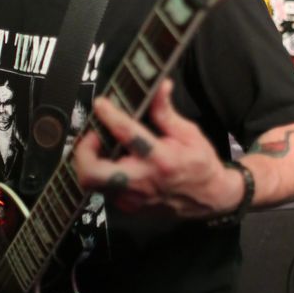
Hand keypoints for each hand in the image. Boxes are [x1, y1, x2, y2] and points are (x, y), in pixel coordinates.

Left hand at [73, 79, 240, 217]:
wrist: (210, 199)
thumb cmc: (200, 163)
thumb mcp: (188, 133)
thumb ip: (165, 111)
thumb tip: (160, 84)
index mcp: (161, 159)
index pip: (128, 135)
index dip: (109, 116)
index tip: (100, 104)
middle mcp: (143, 181)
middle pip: (92, 174)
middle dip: (83, 151)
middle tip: (93, 135)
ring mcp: (133, 198)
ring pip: (92, 183)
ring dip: (90, 161)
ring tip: (101, 145)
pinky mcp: (128, 207)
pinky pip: (103, 189)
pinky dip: (102, 172)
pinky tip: (113, 161)